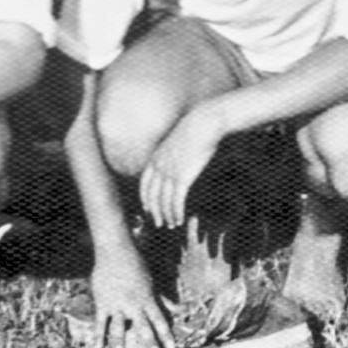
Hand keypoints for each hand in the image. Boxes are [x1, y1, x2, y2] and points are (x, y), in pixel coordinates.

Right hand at [89, 250, 173, 347]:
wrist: (115, 250)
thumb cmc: (135, 263)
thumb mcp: (151, 281)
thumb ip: (162, 299)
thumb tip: (178, 309)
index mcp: (147, 299)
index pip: (159, 319)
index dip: (165, 334)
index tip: (171, 347)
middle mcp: (133, 304)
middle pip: (142, 325)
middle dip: (148, 340)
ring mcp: (117, 304)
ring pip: (118, 326)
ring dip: (119, 341)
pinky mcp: (103, 302)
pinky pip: (100, 322)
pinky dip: (98, 336)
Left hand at [138, 107, 223, 228]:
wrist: (203, 123)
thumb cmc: (194, 130)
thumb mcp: (176, 142)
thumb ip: (171, 155)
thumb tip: (176, 164)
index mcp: (155, 157)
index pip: (145, 184)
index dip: (145, 198)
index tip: (148, 208)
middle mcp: (159, 166)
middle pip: (152, 195)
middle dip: (155, 212)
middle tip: (158, 223)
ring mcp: (170, 172)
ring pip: (164, 201)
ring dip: (167, 215)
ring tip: (171, 224)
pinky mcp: (183, 177)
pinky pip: (176, 200)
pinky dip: (176, 212)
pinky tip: (179, 219)